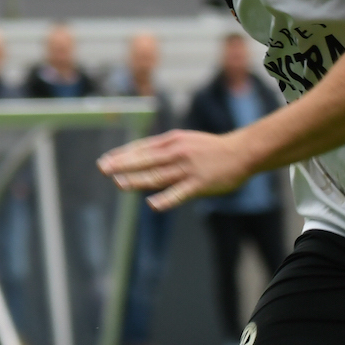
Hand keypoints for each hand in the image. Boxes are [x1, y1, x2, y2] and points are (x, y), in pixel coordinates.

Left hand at [98, 129, 252, 210]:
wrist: (241, 152)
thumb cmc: (210, 148)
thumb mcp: (185, 140)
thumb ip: (163, 148)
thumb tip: (139, 156)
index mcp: (172, 141)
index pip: (142, 148)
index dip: (122, 155)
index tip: (105, 161)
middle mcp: (177, 153)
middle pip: (145, 160)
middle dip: (122, 164)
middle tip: (102, 168)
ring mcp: (187, 169)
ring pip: (158, 175)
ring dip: (137, 179)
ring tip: (118, 183)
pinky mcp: (199, 184)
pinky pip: (179, 193)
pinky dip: (166, 199)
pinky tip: (152, 204)